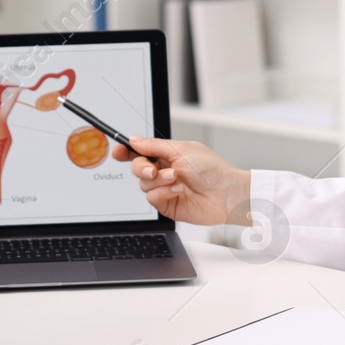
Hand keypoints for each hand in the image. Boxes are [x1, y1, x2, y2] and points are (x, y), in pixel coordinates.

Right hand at [111, 136, 251, 226]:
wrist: (225, 194)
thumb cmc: (211, 169)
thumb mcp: (181, 149)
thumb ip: (153, 145)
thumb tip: (134, 140)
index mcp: (167, 154)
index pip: (141, 152)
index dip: (127, 151)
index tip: (118, 151)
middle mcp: (164, 171)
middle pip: (138, 168)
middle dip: (142, 167)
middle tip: (153, 169)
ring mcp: (165, 188)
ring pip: (143, 184)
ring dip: (159, 180)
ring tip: (176, 179)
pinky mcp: (167, 205)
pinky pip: (152, 198)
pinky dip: (163, 193)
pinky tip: (177, 191)